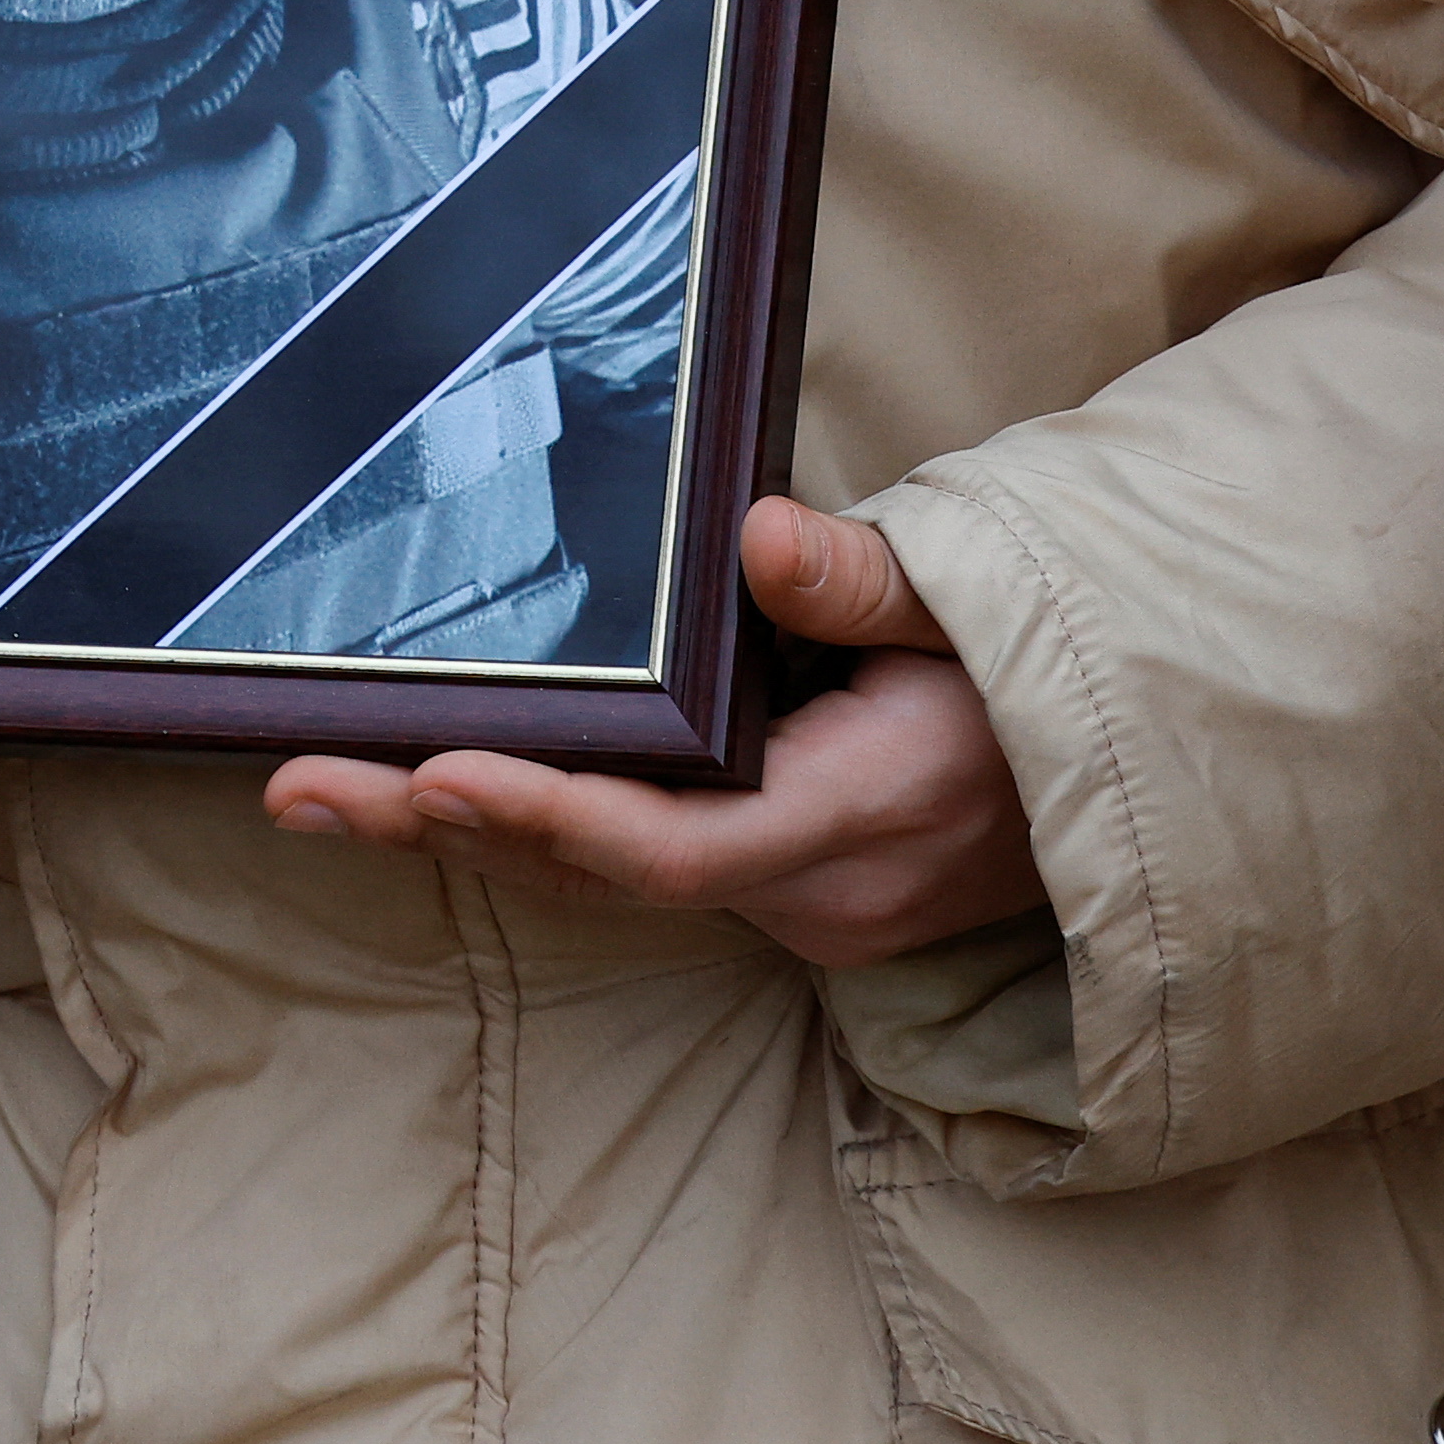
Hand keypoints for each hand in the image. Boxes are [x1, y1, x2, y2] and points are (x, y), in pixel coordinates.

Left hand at [267, 495, 1043, 967]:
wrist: (1145, 780)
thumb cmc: (1062, 680)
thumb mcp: (987, 609)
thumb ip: (874, 578)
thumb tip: (756, 535)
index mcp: (859, 818)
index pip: (675, 846)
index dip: (551, 815)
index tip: (437, 771)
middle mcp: (814, 891)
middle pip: (602, 874)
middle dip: (447, 824)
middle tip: (297, 784)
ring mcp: (800, 907)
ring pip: (607, 878)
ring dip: (466, 831)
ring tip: (313, 790)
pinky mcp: (788, 890)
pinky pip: (640, 867)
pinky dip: (536, 828)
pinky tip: (433, 794)